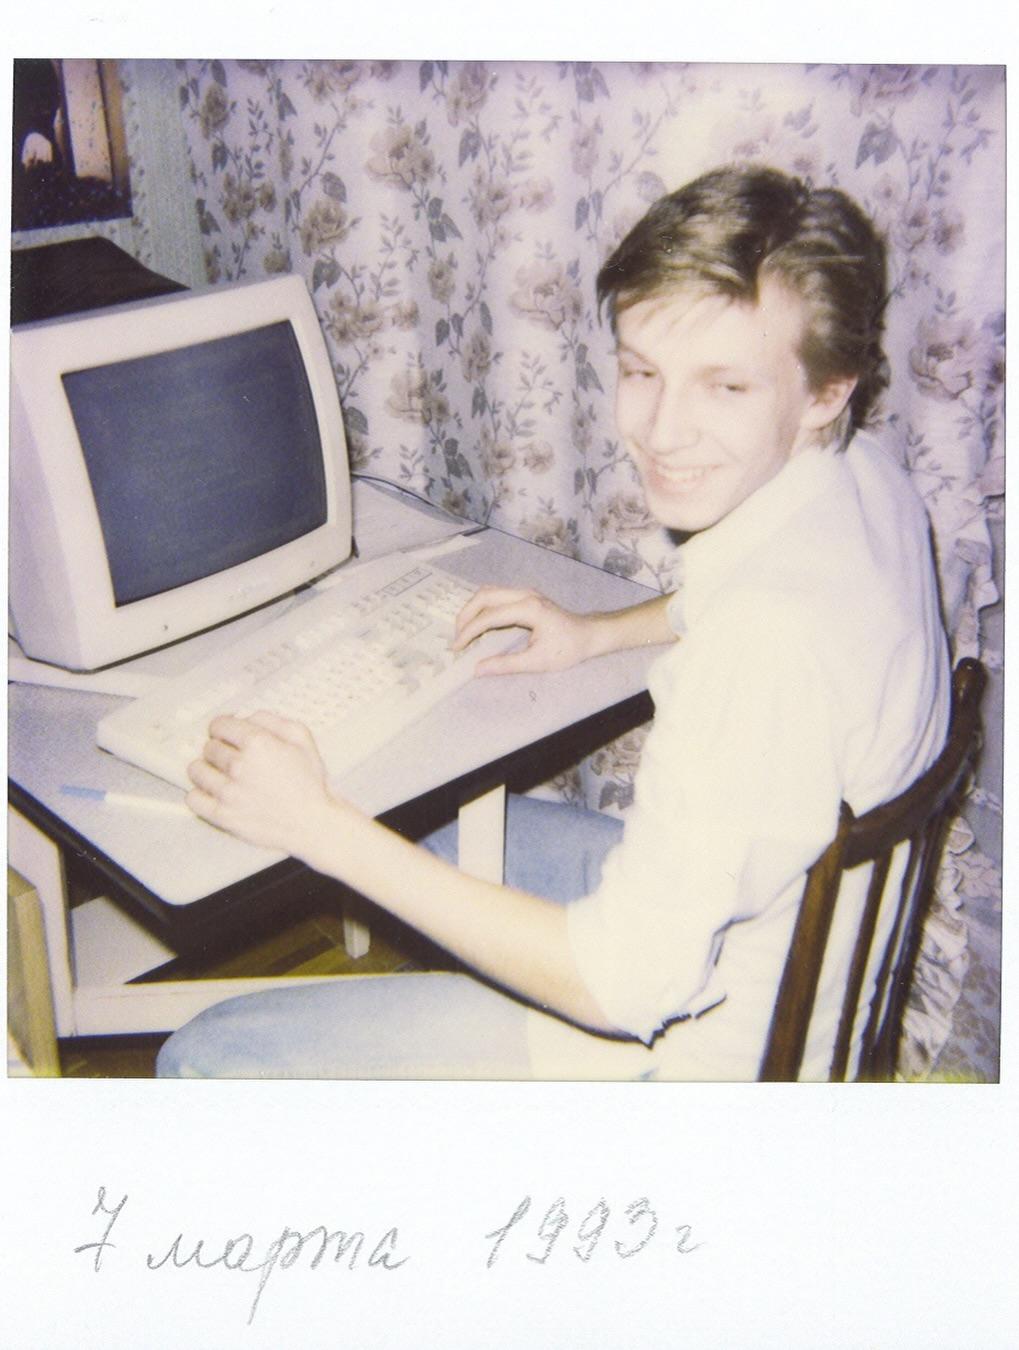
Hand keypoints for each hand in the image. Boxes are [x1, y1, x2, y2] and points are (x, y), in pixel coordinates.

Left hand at [186, 710, 335, 856]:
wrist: (313, 823)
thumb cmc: (310, 783)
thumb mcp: (302, 739)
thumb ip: (273, 720)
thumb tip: (247, 717)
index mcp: (257, 743)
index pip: (219, 725)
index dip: (223, 727)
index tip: (226, 734)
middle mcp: (239, 766)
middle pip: (208, 747)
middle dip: (218, 748)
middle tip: (230, 757)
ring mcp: (228, 793)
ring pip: (196, 770)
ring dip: (206, 769)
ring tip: (219, 774)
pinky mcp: (222, 816)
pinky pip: (193, 798)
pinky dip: (199, 793)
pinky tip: (213, 793)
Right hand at [452, 586, 594, 674]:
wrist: (589, 635)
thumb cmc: (568, 649)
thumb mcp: (537, 662)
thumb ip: (506, 665)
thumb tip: (477, 669)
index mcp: (529, 608)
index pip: (489, 616)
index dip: (469, 632)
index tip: (457, 648)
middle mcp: (525, 594)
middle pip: (484, 596)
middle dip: (466, 616)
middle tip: (457, 639)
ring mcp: (525, 592)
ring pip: (488, 592)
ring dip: (472, 610)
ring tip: (464, 632)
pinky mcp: (524, 596)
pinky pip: (496, 596)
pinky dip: (482, 608)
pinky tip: (478, 626)